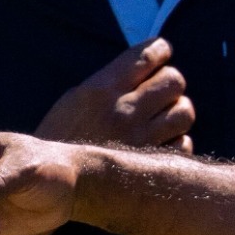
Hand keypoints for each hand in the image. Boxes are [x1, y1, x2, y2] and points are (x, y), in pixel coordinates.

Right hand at [38, 37, 194, 150]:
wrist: (50, 184)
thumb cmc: (62, 138)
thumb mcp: (75, 100)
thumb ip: (110, 83)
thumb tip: (147, 65)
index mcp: (101, 90)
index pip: (147, 55)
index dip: (159, 50)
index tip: (160, 53)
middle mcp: (123, 111)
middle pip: (174, 81)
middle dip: (169, 82)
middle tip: (160, 90)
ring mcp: (139, 139)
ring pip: (184, 111)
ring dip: (177, 111)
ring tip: (163, 116)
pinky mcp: (149, 164)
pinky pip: (183, 144)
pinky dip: (176, 141)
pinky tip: (161, 142)